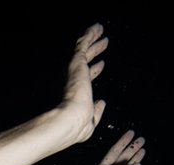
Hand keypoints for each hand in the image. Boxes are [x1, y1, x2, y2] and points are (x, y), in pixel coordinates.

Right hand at [60, 23, 108, 143]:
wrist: (70, 121)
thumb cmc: (78, 127)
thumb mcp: (91, 122)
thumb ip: (97, 112)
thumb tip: (102, 102)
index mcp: (75, 94)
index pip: (86, 79)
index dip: (94, 71)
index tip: (102, 65)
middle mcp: (72, 80)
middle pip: (85, 61)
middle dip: (94, 51)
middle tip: (103, 43)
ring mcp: (74, 71)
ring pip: (84, 49)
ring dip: (92, 39)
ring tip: (100, 29)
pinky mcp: (77, 63)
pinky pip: (84, 44)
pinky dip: (91, 35)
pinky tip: (98, 28)